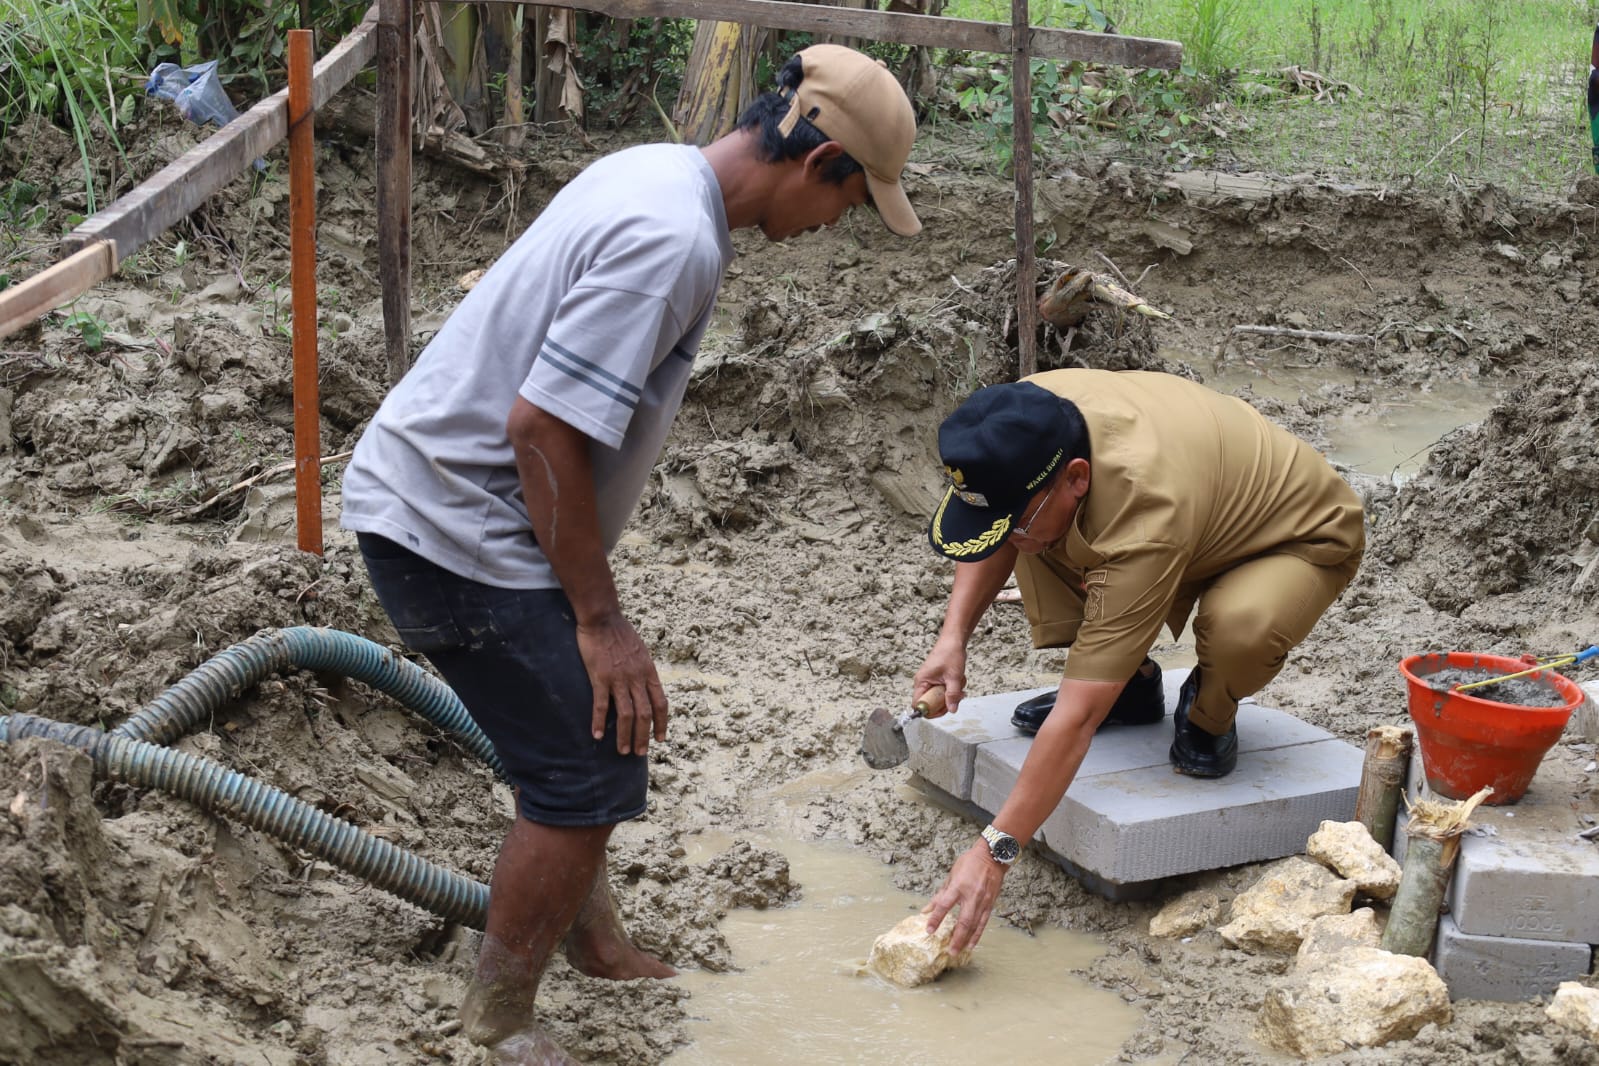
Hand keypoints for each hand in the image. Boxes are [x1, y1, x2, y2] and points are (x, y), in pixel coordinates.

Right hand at [575, 611, 668, 754]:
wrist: (602, 617)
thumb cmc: (620, 632)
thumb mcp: (640, 651)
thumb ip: (642, 669)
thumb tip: (644, 684)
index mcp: (648, 672)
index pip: (661, 703)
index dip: (662, 723)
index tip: (661, 739)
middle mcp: (637, 678)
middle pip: (645, 714)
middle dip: (643, 737)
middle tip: (640, 753)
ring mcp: (619, 679)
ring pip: (626, 715)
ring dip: (625, 736)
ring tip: (622, 751)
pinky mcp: (600, 677)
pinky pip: (601, 705)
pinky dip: (599, 722)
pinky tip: (596, 735)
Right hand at [912, 637, 967, 717]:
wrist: (953, 641)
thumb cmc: (950, 654)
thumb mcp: (954, 677)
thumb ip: (952, 695)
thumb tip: (952, 710)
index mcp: (921, 682)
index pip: (918, 704)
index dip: (930, 711)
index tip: (944, 710)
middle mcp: (923, 683)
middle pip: (931, 703)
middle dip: (945, 702)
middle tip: (957, 696)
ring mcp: (930, 682)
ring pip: (939, 698)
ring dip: (951, 694)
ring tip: (958, 683)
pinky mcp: (937, 680)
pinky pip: (944, 691)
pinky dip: (952, 688)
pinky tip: (958, 679)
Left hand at [923, 841, 1006, 953]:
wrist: (992, 857)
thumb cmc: (969, 863)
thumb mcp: (951, 875)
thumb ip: (939, 895)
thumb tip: (926, 910)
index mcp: (958, 886)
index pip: (944, 906)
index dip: (936, 919)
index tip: (929, 930)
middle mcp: (971, 896)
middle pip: (963, 921)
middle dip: (956, 938)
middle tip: (949, 951)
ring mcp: (982, 901)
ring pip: (974, 925)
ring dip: (966, 940)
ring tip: (959, 951)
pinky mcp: (990, 904)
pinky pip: (983, 923)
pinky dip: (977, 935)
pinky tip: (972, 944)